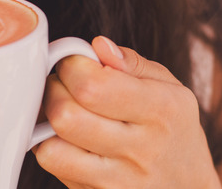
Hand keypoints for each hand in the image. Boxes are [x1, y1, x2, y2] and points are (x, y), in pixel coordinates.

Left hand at [35, 37, 221, 187]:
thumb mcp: (170, 88)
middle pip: (65, 115)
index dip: (71, 67)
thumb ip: (131, 62)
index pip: (92, 85)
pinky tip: (69, 140)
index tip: (75, 64)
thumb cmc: (174, 131)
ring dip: (47, 123)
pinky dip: (52, 149)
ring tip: (64, 113)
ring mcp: (120, 181)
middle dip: (53, 91)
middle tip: (63, 86)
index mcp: (161, 110)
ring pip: (52, 148)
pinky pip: (55, 169)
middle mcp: (141, 148)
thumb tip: (98, 46)